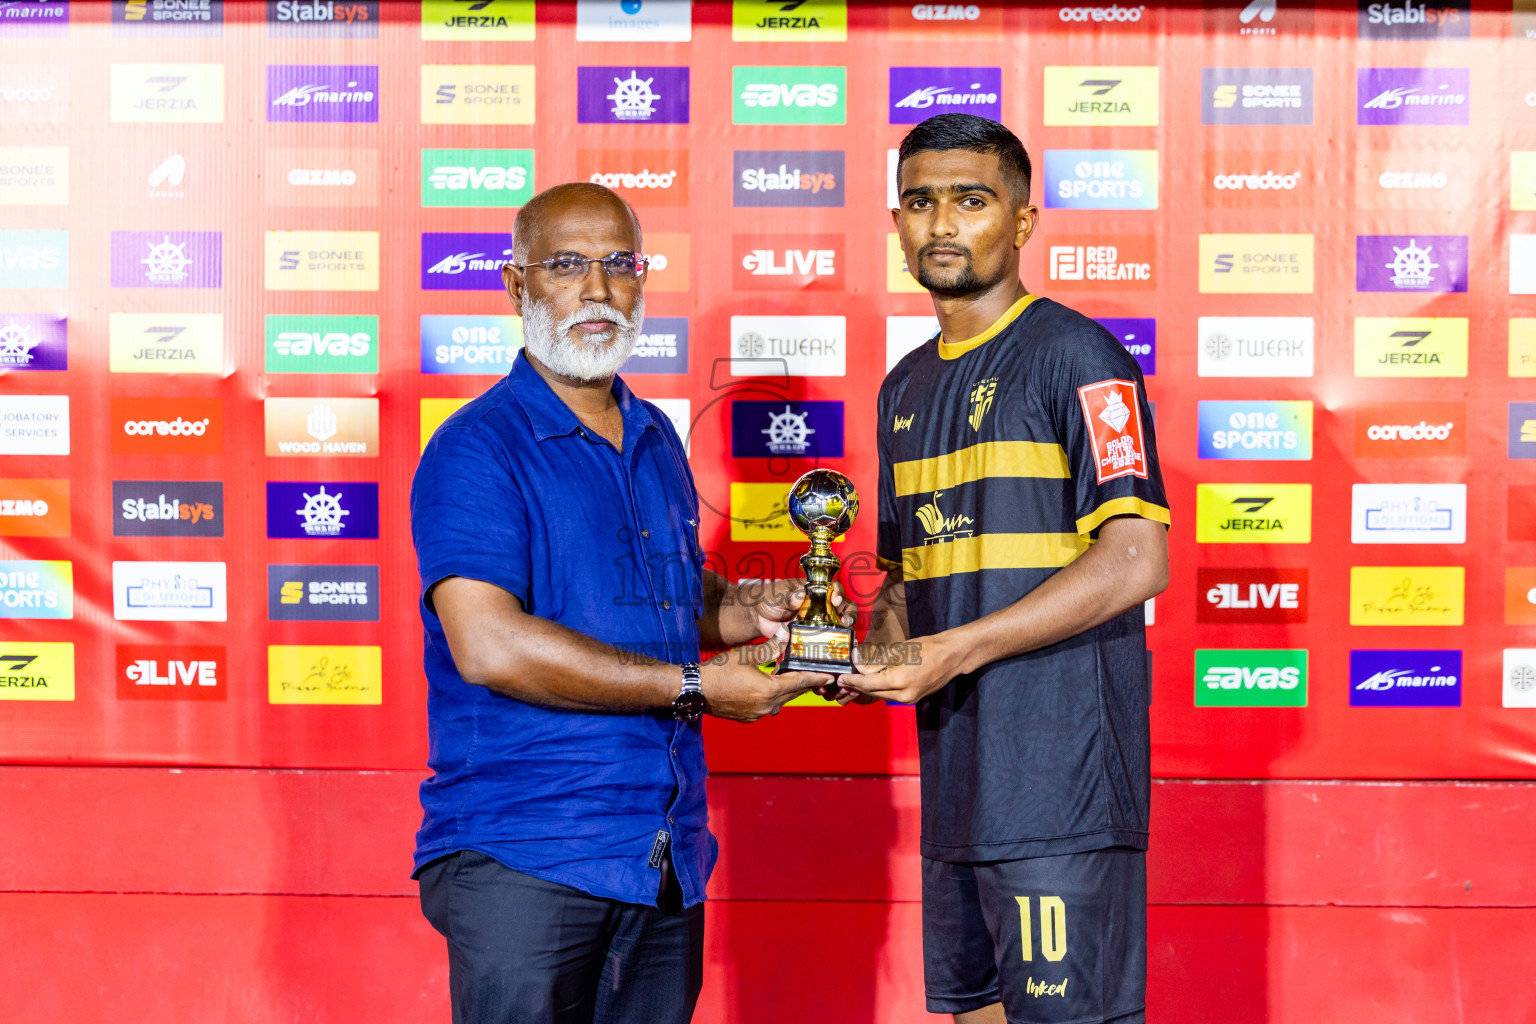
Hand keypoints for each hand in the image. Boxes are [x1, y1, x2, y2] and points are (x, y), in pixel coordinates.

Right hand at [700, 638, 832, 722]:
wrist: (695, 691)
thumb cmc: (719, 671)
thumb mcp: (746, 655)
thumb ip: (769, 648)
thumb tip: (785, 637)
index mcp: (769, 690)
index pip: (800, 682)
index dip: (816, 677)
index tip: (830, 676)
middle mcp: (767, 706)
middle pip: (793, 693)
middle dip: (804, 683)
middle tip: (816, 674)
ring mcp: (757, 714)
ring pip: (781, 700)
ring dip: (788, 690)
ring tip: (793, 677)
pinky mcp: (749, 717)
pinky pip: (768, 706)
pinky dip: (773, 696)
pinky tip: (770, 687)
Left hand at [750, 579, 856, 641]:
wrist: (758, 616)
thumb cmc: (770, 597)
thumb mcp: (779, 592)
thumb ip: (789, 594)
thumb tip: (800, 596)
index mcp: (816, 591)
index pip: (834, 589)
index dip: (839, 593)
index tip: (836, 600)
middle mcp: (821, 606)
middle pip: (844, 608)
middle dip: (850, 614)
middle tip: (846, 621)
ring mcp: (818, 622)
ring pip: (838, 626)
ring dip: (845, 632)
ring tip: (847, 638)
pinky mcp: (811, 637)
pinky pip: (824, 641)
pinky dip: (831, 646)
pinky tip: (835, 651)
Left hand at [834, 636, 962, 705]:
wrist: (951, 656)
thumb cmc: (928, 648)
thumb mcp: (899, 651)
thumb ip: (876, 660)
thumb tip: (858, 663)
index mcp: (899, 680)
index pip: (868, 683)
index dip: (853, 681)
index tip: (841, 678)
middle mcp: (904, 695)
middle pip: (873, 692)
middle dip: (857, 686)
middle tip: (843, 681)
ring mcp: (910, 699)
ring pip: (881, 696)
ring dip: (867, 689)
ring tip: (854, 682)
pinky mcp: (913, 699)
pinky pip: (891, 696)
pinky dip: (880, 690)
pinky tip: (872, 683)